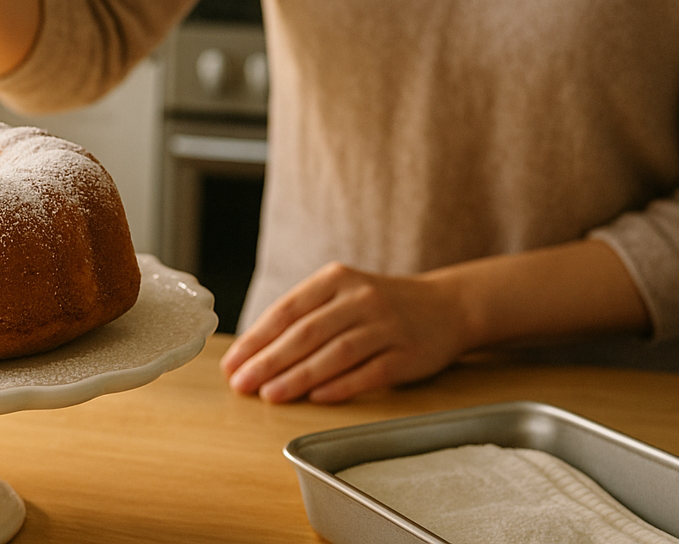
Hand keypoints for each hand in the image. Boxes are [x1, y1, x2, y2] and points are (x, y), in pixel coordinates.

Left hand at [219, 262, 471, 403]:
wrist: (447, 306)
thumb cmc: (379, 304)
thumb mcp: (342, 293)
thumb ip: (305, 316)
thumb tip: (254, 352)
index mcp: (336, 279)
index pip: (287, 310)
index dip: (256, 338)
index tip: (231, 363)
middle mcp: (360, 299)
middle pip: (306, 333)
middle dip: (269, 361)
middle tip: (241, 384)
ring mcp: (386, 326)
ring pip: (335, 353)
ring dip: (299, 376)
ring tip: (270, 395)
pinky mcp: (407, 354)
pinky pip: (369, 372)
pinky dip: (341, 386)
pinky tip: (317, 398)